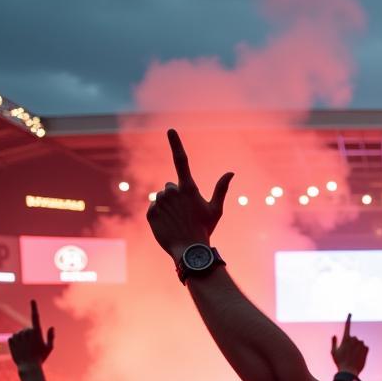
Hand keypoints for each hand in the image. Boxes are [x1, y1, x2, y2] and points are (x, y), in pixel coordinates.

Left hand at [8, 300, 54, 372]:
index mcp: (37, 332)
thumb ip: (50, 337)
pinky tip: (19, 349)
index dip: (34, 308)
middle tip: (33, 346)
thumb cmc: (41, 358)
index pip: (35, 317)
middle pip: (28, 329)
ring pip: (20, 333)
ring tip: (26, 349)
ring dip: (23, 339)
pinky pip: (13, 337)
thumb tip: (51, 327)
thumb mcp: (49, 348)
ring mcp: (18, 335)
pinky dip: (16, 341)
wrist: (28, 366)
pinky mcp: (11, 340)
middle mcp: (26, 332)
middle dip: (30, 335)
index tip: (32, 300)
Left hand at [145, 129, 232, 260]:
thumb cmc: (204, 230)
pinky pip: (153, 208)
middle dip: (176, 196)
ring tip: (177, 221)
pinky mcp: (150, 213)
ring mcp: (160, 202)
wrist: (189, 251)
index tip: (170, 130)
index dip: (176, 144)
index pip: (181, 160)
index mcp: (188, 188)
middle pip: (171, 186)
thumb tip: (231, 172)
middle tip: (185, 214)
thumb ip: (221, 189)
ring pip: (162, 198)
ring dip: (168, 207)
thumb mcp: (215, 210)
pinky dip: (159, 215)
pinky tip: (168, 226)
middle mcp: (172, 192)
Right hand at [331, 314, 368, 374]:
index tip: (350, 314)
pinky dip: (363, 351)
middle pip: (354, 338)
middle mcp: (354, 339)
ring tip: (354, 357)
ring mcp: (361, 344)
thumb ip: (334, 343)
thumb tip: (334, 335)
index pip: (347, 326)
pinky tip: (359, 357)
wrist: (349, 371)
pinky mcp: (366, 348)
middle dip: (352, 344)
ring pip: (360, 343)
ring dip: (358, 348)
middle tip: (348, 353)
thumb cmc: (339, 362)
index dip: (348, 319)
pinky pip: (365, 348)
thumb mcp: (333, 352)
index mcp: (345, 339)